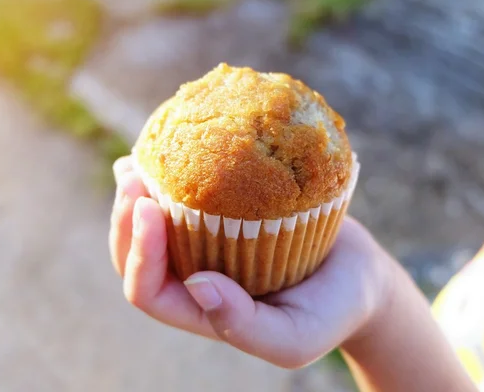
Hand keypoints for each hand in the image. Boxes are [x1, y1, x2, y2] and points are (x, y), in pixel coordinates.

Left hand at [109, 156, 394, 368]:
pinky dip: (172, 173)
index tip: (147, 206)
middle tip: (131, 172)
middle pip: (136, 253)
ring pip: (154, 223)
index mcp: (198, 309)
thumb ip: (245, 326)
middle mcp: (193, 275)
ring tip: (136, 158)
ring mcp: (205, 245)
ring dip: (138, 193)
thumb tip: (195, 285)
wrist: (357, 277)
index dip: (139, 251)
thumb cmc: (329, 312)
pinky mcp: (222, 217)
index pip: (147, 290)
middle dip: (125, 217)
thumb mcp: (295, 337)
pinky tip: (170, 146)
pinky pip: (186, 196)